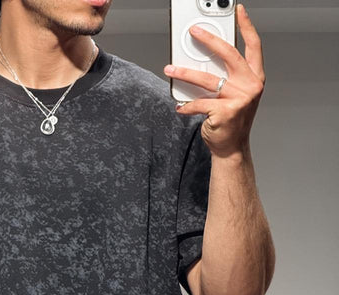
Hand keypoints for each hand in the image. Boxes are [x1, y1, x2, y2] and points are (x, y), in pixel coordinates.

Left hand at [163, 4, 265, 158]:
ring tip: (170, 69)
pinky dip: (187, 106)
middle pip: (228, 55)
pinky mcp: (225, 112)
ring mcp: (240, 99)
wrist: (231, 149)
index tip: (238, 11)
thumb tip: (201, 61)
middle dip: (209, 40)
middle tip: (194, 31)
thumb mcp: (236, 95)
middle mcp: (251, 86)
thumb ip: (227, 78)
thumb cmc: (231, 121)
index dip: (247, 26)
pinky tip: (180, 107)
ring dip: (185, 73)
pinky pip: (200, 103)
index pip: (254, 46)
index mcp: (255, 78)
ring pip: (207, 79)